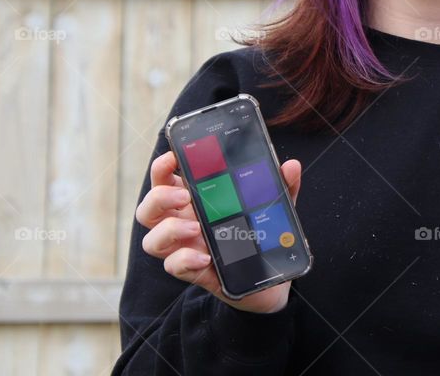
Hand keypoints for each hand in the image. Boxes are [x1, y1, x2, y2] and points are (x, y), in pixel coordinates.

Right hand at [135, 150, 302, 312]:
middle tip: (186, 196)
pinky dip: (184, 259)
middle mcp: (184, 223)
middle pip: (148, 209)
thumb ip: (282, 186)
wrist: (271, 282)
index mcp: (196, 201)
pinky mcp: (194, 272)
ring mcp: (186, 248)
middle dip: (159, 197)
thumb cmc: (264, 237)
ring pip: (151, 240)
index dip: (161, 167)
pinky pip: (173, 266)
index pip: (165, 180)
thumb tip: (291, 166)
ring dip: (169, 230)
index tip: (173, 158)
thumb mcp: (275, 208)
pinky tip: (206, 258)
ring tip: (197, 228)